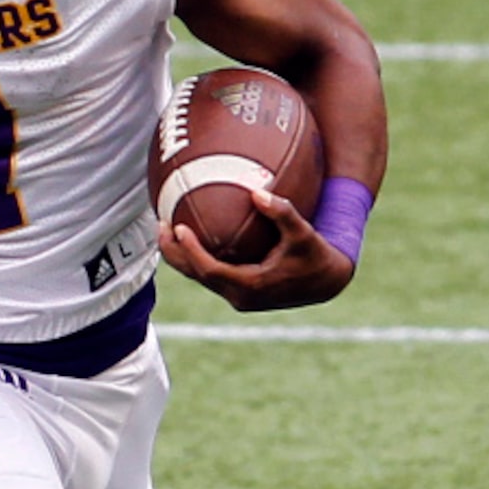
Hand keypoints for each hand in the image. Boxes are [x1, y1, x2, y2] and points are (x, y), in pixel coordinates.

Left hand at [158, 189, 354, 312]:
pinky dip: (194, 258)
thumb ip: (282, 212)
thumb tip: (256, 192)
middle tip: (161, 224)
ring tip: (165, 228)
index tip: (177, 227)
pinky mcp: (237, 293)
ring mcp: (237, 297)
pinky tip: (186, 237)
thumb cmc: (315, 255)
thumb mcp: (303, 233)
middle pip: (195, 274)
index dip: (190, 250)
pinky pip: (208, 275)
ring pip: (199, 276)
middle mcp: (239, 296)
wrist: (326, 282)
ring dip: (180, 255)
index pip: (209, 269)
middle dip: (174, 252)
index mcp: (251, 285)